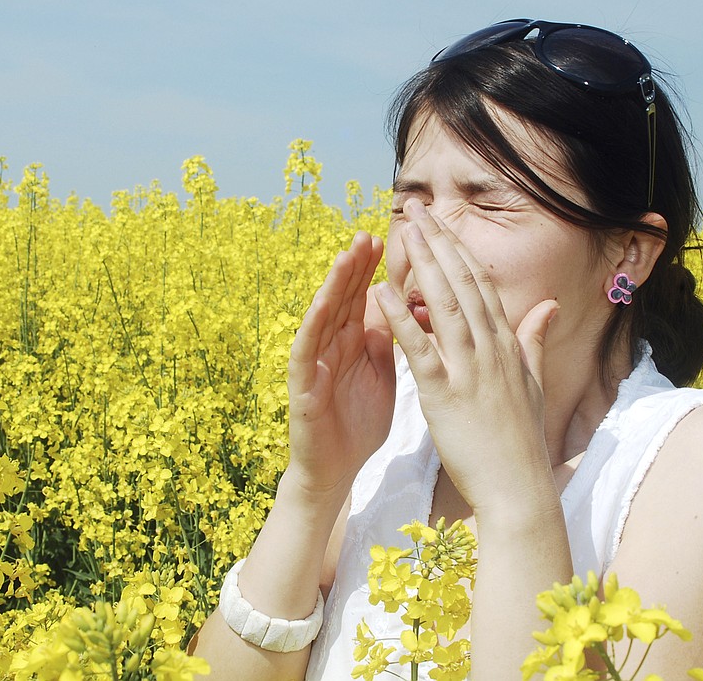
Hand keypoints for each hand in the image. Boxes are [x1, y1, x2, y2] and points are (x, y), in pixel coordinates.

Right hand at [285, 231, 396, 503]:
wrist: (338, 470)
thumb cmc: (359, 422)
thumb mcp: (381, 373)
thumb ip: (386, 340)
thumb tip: (400, 304)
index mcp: (355, 341)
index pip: (364, 296)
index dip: (376, 269)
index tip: (393, 238)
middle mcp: (332, 345)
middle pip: (344, 298)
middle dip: (355, 265)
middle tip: (368, 233)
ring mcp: (315, 362)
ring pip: (323, 315)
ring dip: (334, 285)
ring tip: (346, 256)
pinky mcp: (303, 385)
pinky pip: (306, 350)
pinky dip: (314, 325)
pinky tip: (322, 304)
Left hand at [374, 201, 557, 512]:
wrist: (519, 488)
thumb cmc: (520, 441)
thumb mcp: (531, 383)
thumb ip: (534, 340)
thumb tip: (549, 306)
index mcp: (506, 345)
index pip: (481, 285)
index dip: (459, 250)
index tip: (441, 223)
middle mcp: (490, 349)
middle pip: (463, 283)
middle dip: (439, 242)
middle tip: (418, 209)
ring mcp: (469, 370)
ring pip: (444, 305)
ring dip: (423, 265)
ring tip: (404, 232)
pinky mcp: (445, 395)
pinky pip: (420, 349)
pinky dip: (400, 319)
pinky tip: (381, 293)